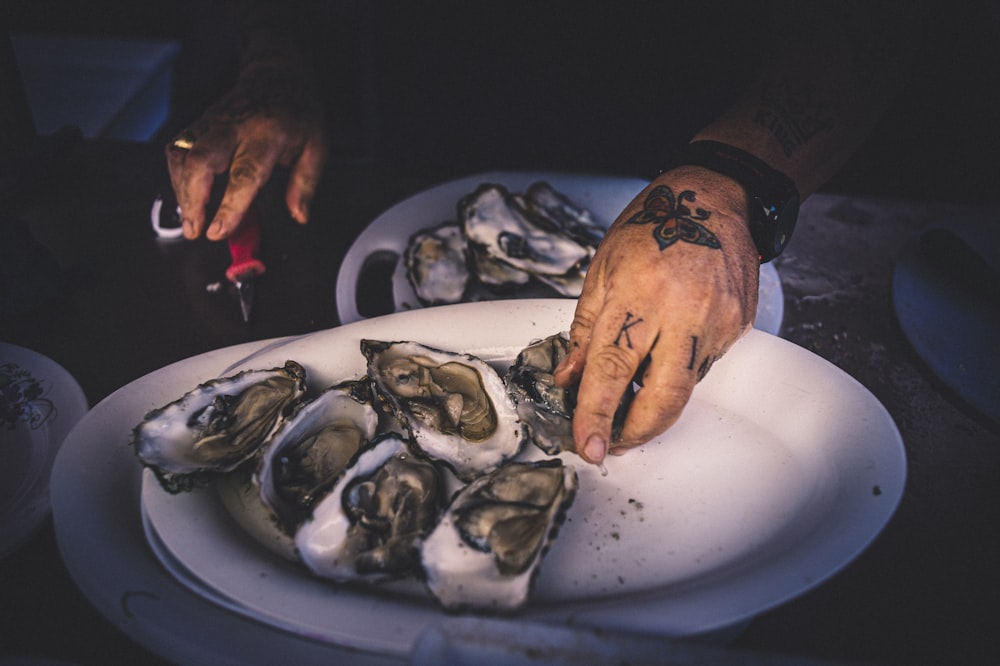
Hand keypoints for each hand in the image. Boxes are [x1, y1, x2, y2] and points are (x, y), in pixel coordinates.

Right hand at [166, 61, 326, 240]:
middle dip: (192, 200)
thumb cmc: (297, 112)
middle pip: (200, 162)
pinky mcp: (197, 124)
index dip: (229, 206)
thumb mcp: (316, 146)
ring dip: (181, 192)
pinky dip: (177, 178)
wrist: (276, 75)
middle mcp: (233, 127)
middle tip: (196, 231)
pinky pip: (176, 151)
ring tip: (191, 220)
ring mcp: (211, 123)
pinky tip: (188, 197)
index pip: (244, 174)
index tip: (218, 232)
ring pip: (181, 156)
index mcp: (267, 134)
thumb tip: (299, 215)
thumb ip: (305, 184)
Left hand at [553, 166, 759, 464]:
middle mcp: (682, 312)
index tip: (587, 444)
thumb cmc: (654, 223)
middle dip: (635, 432)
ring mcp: (716, 322)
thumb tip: (571, 376)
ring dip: (654, 408)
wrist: (714, 197)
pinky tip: (664, 356)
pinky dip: (677, 373)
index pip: (612, 370)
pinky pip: (702, 367)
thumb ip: (586, 328)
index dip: (596, 414)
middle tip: (611, 441)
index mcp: (639, 294)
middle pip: (662, 398)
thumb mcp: (603, 268)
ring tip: (630, 402)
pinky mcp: (737, 328)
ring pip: (685, 390)